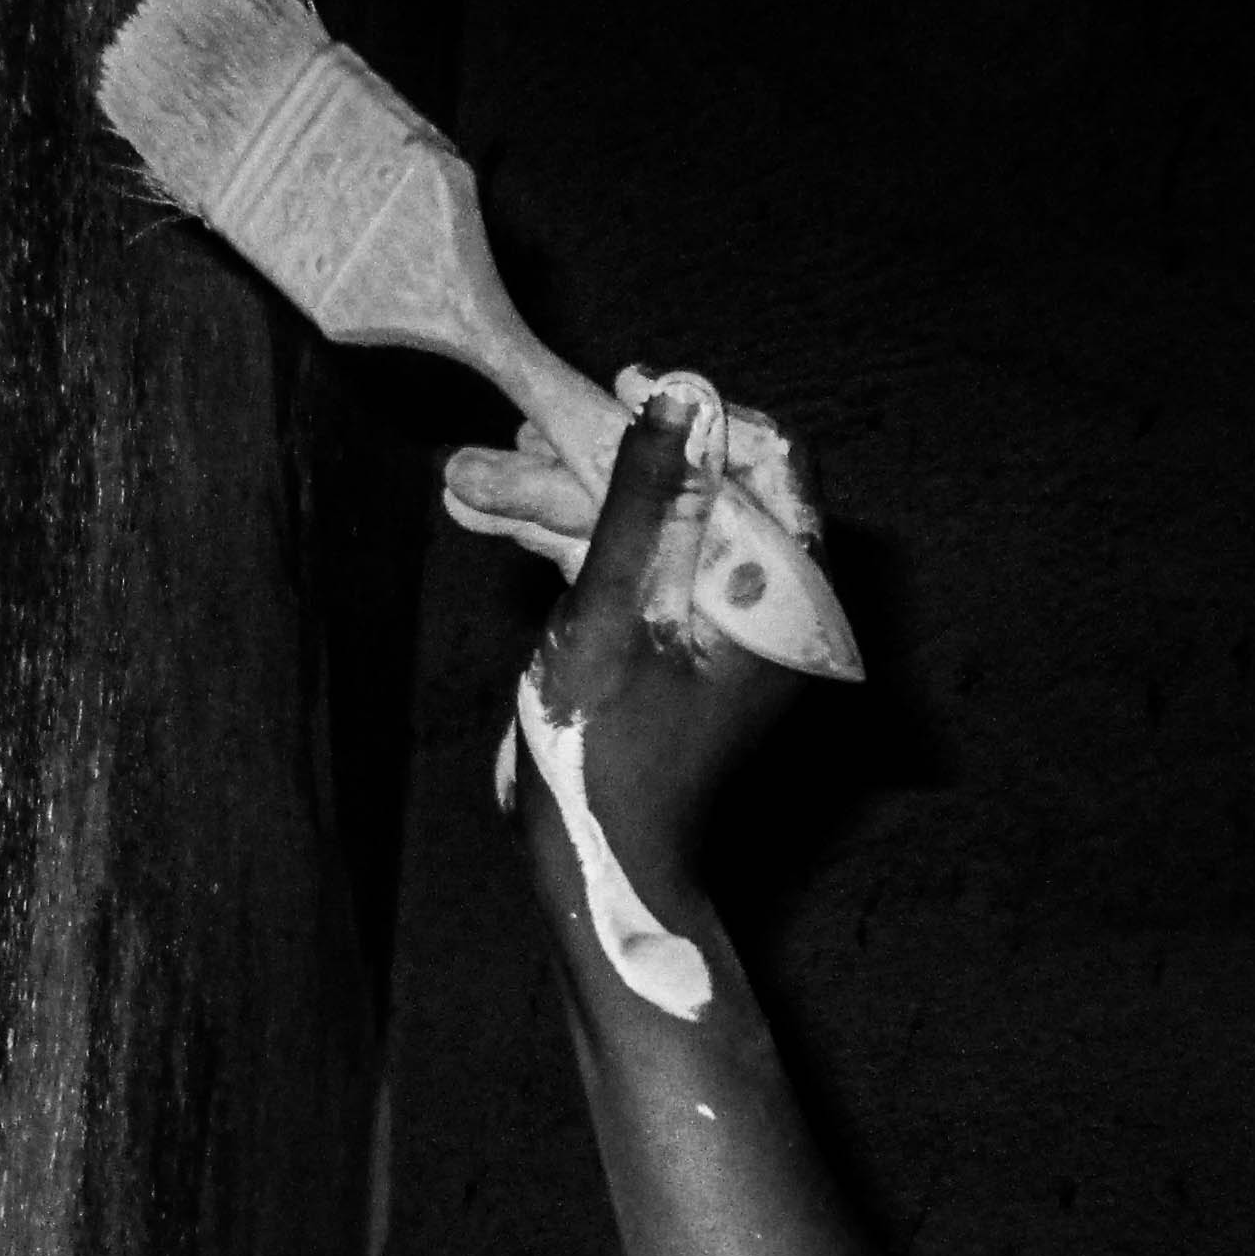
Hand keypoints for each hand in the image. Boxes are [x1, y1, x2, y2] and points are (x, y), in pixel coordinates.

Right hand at [496, 379, 809, 898]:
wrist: (601, 867)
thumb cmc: (607, 758)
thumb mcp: (610, 613)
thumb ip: (641, 500)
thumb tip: (678, 397)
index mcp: (785, 595)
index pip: (771, 460)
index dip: (695, 415)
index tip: (620, 388)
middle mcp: (771, 605)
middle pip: (692, 493)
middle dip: (590, 465)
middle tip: (506, 441)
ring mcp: (726, 630)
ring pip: (650, 533)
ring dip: (561, 506)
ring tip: (469, 482)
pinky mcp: (683, 652)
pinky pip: (637, 578)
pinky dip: (573, 552)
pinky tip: (495, 522)